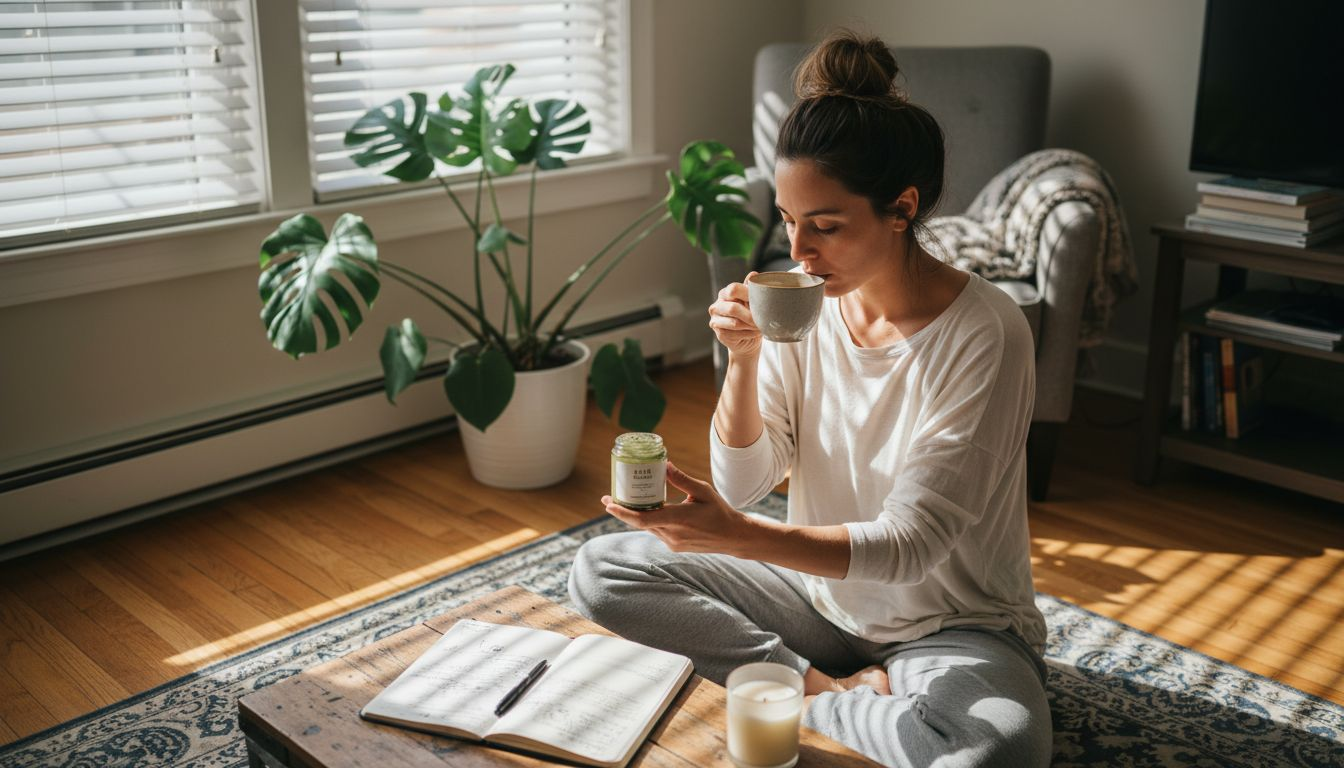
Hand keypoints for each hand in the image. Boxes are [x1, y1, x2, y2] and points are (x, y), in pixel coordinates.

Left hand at [601, 462, 750, 555]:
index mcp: (678, 519)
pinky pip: (656, 531)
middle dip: (622, 511)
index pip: (642, 519)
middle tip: (607, 499)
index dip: (622, 512)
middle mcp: (672, 534)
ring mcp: (672, 543)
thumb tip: (664, 465)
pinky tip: (646, 510)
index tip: (608, 503)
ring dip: (634, 516)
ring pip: (647, 527)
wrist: (732, 537)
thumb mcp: (703, 491)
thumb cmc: (719, 511)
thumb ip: (682, 479)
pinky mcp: (674, 546)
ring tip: (623, 501)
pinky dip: (648, 520)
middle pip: (639, 523)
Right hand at [707, 272, 761, 358]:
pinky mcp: (719, 333)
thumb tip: (753, 274)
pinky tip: (754, 333)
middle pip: (733, 308)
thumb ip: (751, 288)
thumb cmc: (750, 315)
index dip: (748, 295)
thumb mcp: (752, 300)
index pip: (733, 289)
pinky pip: (735, 334)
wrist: (748, 336)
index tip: (760, 302)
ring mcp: (715, 320)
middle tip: (762, 319)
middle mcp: (717, 306)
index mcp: (724, 293)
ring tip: (760, 326)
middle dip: (750, 316)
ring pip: (735, 323)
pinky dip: (748, 334)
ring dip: (751, 326)